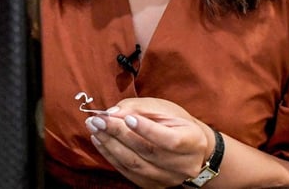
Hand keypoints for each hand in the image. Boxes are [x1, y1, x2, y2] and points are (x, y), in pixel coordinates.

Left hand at [84, 97, 211, 187]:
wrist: (191, 151)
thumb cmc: (178, 124)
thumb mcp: (166, 109)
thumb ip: (140, 108)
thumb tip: (114, 113)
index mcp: (192, 142)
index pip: (169, 140)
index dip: (147, 129)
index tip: (125, 117)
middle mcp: (183, 165)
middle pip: (148, 152)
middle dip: (119, 134)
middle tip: (98, 120)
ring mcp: (167, 178)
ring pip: (135, 164)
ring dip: (110, 146)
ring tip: (95, 129)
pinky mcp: (153, 185)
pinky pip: (128, 172)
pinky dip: (111, 156)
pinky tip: (101, 142)